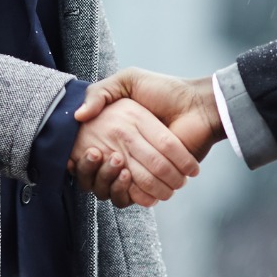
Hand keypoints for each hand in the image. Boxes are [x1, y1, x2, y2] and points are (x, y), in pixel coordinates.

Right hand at [74, 69, 223, 204]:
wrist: (198, 106)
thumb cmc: (166, 90)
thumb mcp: (129, 79)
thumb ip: (101, 92)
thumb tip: (78, 116)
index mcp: (118, 132)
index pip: (92, 154)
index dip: (83, 157)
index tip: (84, 148)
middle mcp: (126, 152)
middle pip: (101, 174)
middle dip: (99, 169)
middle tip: (101, 154)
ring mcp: (141, 169)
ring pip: (114, 188)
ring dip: (110, 181)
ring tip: (116, 161)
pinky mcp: (156, 182)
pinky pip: (134, 197)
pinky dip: (128, 193)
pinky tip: (126, 175)